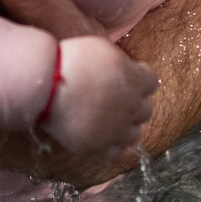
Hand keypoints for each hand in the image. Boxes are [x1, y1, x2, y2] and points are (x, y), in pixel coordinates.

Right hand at [43, 34, 158, 153]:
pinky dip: (110, 144)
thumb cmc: (73, 61)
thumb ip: (121, 63)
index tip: (129, 75)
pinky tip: (100, 134)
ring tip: (111, 120)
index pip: (153, 82)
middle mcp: (132, 107)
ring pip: (134, 134)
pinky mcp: (98, 147)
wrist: (47, 87)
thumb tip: (126, 70)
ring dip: (126, 126)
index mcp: (136, 81)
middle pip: (146, 110)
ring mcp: (116, 130)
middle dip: (135, 103)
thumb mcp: (103, 49)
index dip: (141, 78)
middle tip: (118, 98)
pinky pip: (115, 152)